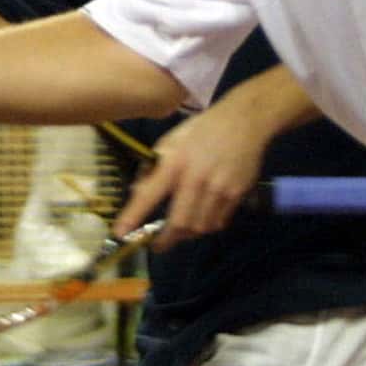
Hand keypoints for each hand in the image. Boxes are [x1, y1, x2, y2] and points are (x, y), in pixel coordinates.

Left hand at [111, 107, 269, 244]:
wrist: (244, 121)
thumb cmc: (202, 129)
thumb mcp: (172, 141)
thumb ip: (154, 167)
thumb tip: (136, 192)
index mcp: (175, 162)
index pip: (149, 194)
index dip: (133, 216)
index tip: (120, 233)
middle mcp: (196, 178)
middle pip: (180, 222)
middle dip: (166, 239)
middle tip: (158, 244)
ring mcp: (219, 188)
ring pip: (200, 227)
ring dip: (187, 235)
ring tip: (179, 232)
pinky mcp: (237, 194)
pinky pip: (219, 222)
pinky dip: (206, 227)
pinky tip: (201, 220)